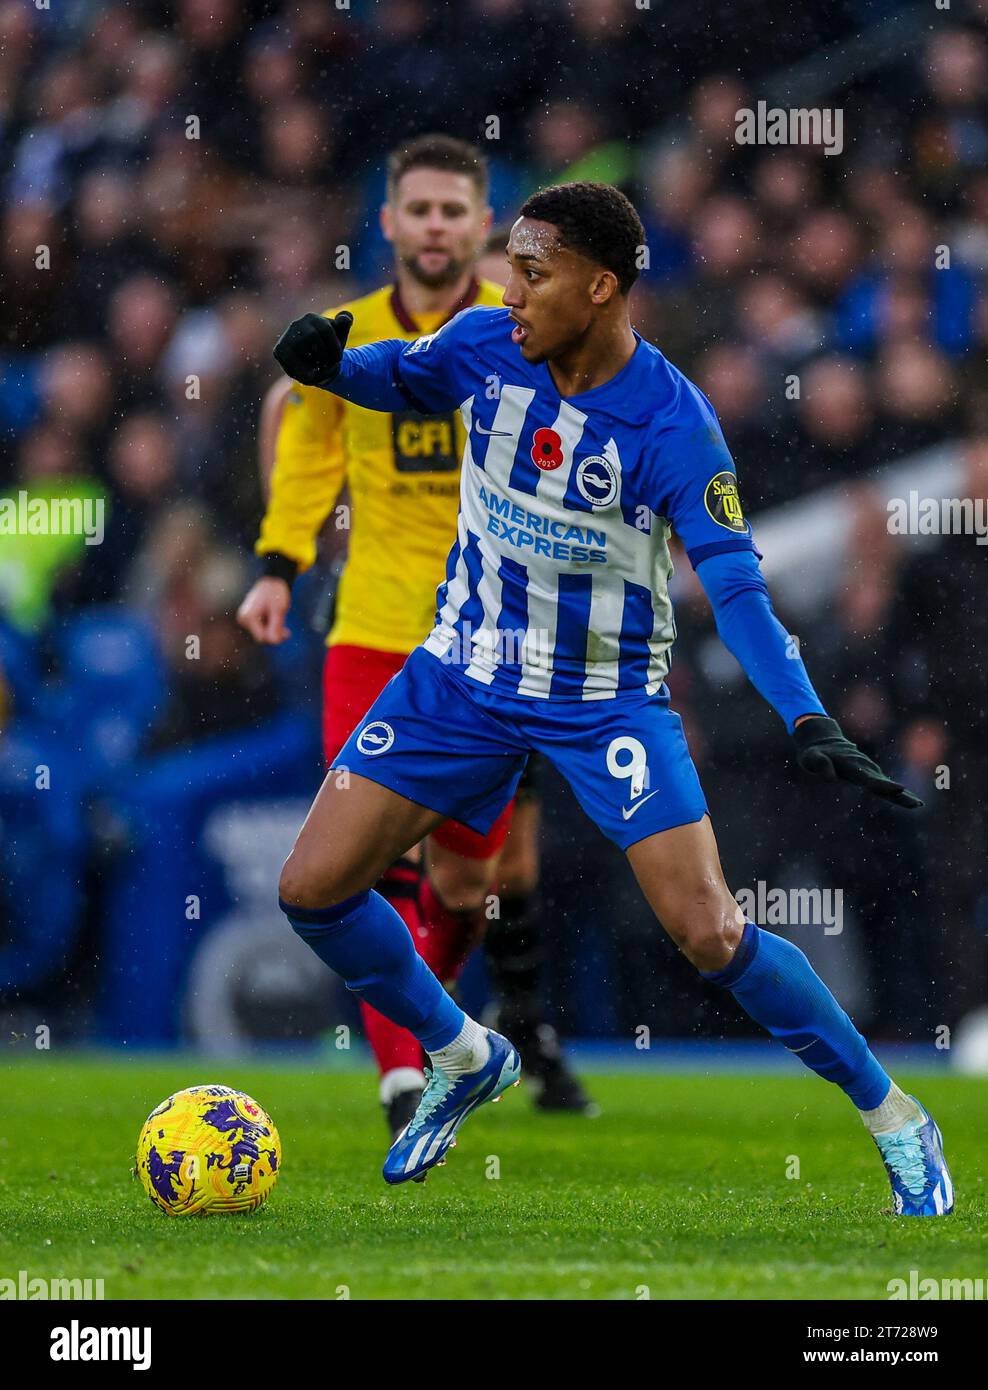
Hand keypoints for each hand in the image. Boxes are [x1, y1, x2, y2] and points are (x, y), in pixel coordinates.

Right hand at [237, 577, 291, 643]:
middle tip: (287, 632)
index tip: (286, 632)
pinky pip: (261, 628)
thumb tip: (274, 642)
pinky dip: (270, 627)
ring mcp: (246, 619)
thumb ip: (275, 626)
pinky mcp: (250, 619)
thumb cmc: (275, 592)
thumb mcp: (278, 610)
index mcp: (249, 617)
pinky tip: (279, 625)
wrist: (271, 580)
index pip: (262, 637)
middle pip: (261, 637)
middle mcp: (244, 619)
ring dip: (274, 631)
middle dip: (275, 635)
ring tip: (285, 628)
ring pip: (262, 633)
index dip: (274, 637)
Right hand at [273, 310, 352, 385]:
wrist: (315, 365)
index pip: (325, 328)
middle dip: (326, 354)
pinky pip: (294, 367)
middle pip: (313, 336)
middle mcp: (296, 325)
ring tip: (321, 368)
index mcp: (312, 318)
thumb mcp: (339, 336)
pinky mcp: (279, 351)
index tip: (339, 358)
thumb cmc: (328, 349)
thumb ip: (344, 324)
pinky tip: (312, 375)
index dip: (335, 347)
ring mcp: (286, 338)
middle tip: (330, 364)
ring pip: (302, 351)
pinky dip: (307, 374)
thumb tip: (345, 317)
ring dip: (317, 364)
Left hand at [792, 716, 922, 808]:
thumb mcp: (811, 757)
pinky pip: (884, 786)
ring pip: (887, 786)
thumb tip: (830, 778)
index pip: (869, 779)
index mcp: (852, 766)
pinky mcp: (869, 774)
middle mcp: (864, 768)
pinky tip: (912, 802)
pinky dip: (898, 794)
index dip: (884, 785)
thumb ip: (820, 765)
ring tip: (918, 805)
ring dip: (903, 796)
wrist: (823, 740)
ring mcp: (868, 770)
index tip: (900, 789)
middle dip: (900, 794)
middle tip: (917, 804)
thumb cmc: (814, 752)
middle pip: (883, 784)